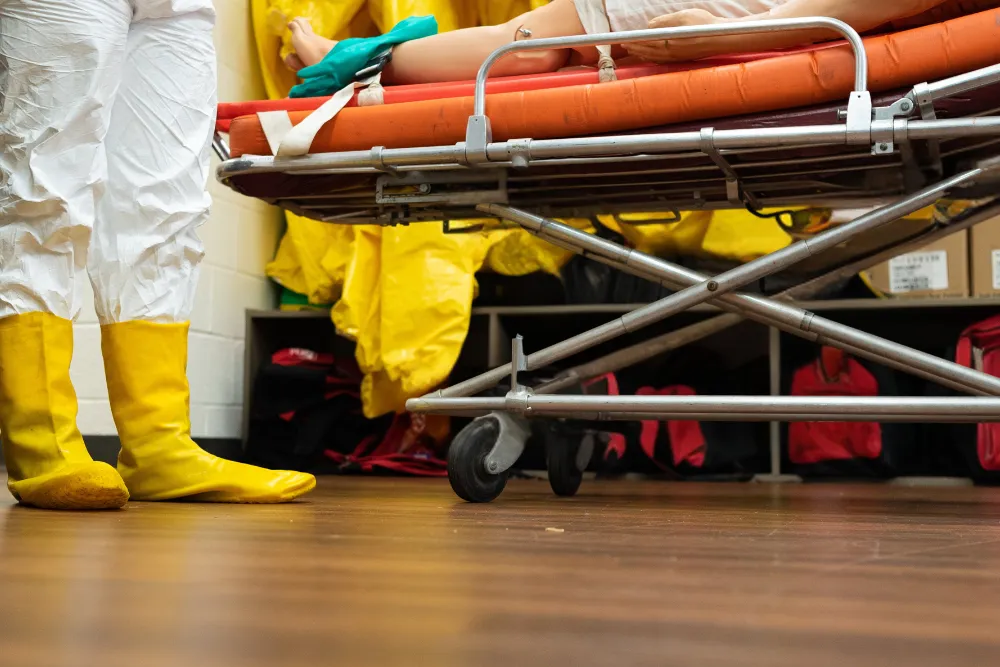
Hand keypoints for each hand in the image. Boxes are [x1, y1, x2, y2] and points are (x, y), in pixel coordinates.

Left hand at [624, 9, 738, 62]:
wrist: (721, 38)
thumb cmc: (704, 25)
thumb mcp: (683, 16)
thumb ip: (664, 21)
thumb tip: (649, 26)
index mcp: (668, 43)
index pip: (645, 43)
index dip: (634, 42)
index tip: (624, 40)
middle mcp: (670, 53)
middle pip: (647, 52)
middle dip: (635, 48)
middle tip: (625, 45)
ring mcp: (675, 58)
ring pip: (653, 58)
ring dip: (642, 54)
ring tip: (634, 50)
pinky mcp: (681, 59)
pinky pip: (661, 61)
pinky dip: (652, 59)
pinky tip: (650, 56)